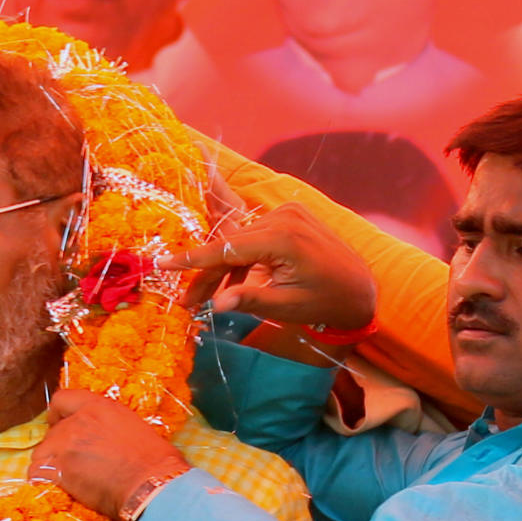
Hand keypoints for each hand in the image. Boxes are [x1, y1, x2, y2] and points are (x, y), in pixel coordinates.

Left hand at [26, 391, 191, 518]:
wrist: (151, 485)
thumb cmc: (155, 460)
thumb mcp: (132, 426)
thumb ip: (108, 426)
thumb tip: (103, 438)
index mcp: (98, 407)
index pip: (62, 399)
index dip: (57, 414)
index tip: (58, 424)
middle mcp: (78, 421)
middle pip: (52, 432)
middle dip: (58, 446)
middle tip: (73, 463)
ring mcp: (66, 444)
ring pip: (41, 452)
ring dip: (49, 464)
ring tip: (66, 478)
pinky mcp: (60, 469)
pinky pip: (38, 473)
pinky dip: (43, 480)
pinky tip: (56, 487)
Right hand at [181, 202, 381, 350]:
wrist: (359, 288)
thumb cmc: (327, 302)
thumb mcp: (287, 307)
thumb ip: (250, 301)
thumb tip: (217, 305)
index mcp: (284, 237)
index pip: (227, 248)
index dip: (193, 259)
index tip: (162, 263)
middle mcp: (284, 216)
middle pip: (230, 245)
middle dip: (206, 274)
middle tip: (186, 301)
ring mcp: (288, 213)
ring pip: (239, 242)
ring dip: (222, 268)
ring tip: (204, 298)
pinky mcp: (290, 216)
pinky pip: (254, 237)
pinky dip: (241, 259)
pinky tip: (231, 283)